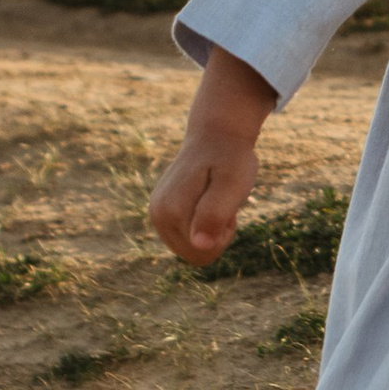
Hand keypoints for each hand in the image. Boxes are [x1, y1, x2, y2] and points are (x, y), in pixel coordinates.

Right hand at [147, 49, 275, 263]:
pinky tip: (207, 200)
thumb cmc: (229, 159)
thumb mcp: (231, 185)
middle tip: (223, 201)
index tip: (226, 203)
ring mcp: (157, 214)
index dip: (224, 233)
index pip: (204, 253)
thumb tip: (199, 245)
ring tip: (215, 199)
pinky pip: (189, 239)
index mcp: (171, 212)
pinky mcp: (161, 213)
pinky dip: (204, 224)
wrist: (216, 135)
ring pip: (193, 249)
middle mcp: (157, 215)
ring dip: (212, 229)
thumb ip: (215, 215)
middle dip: (218, 234)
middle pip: (197, 255)